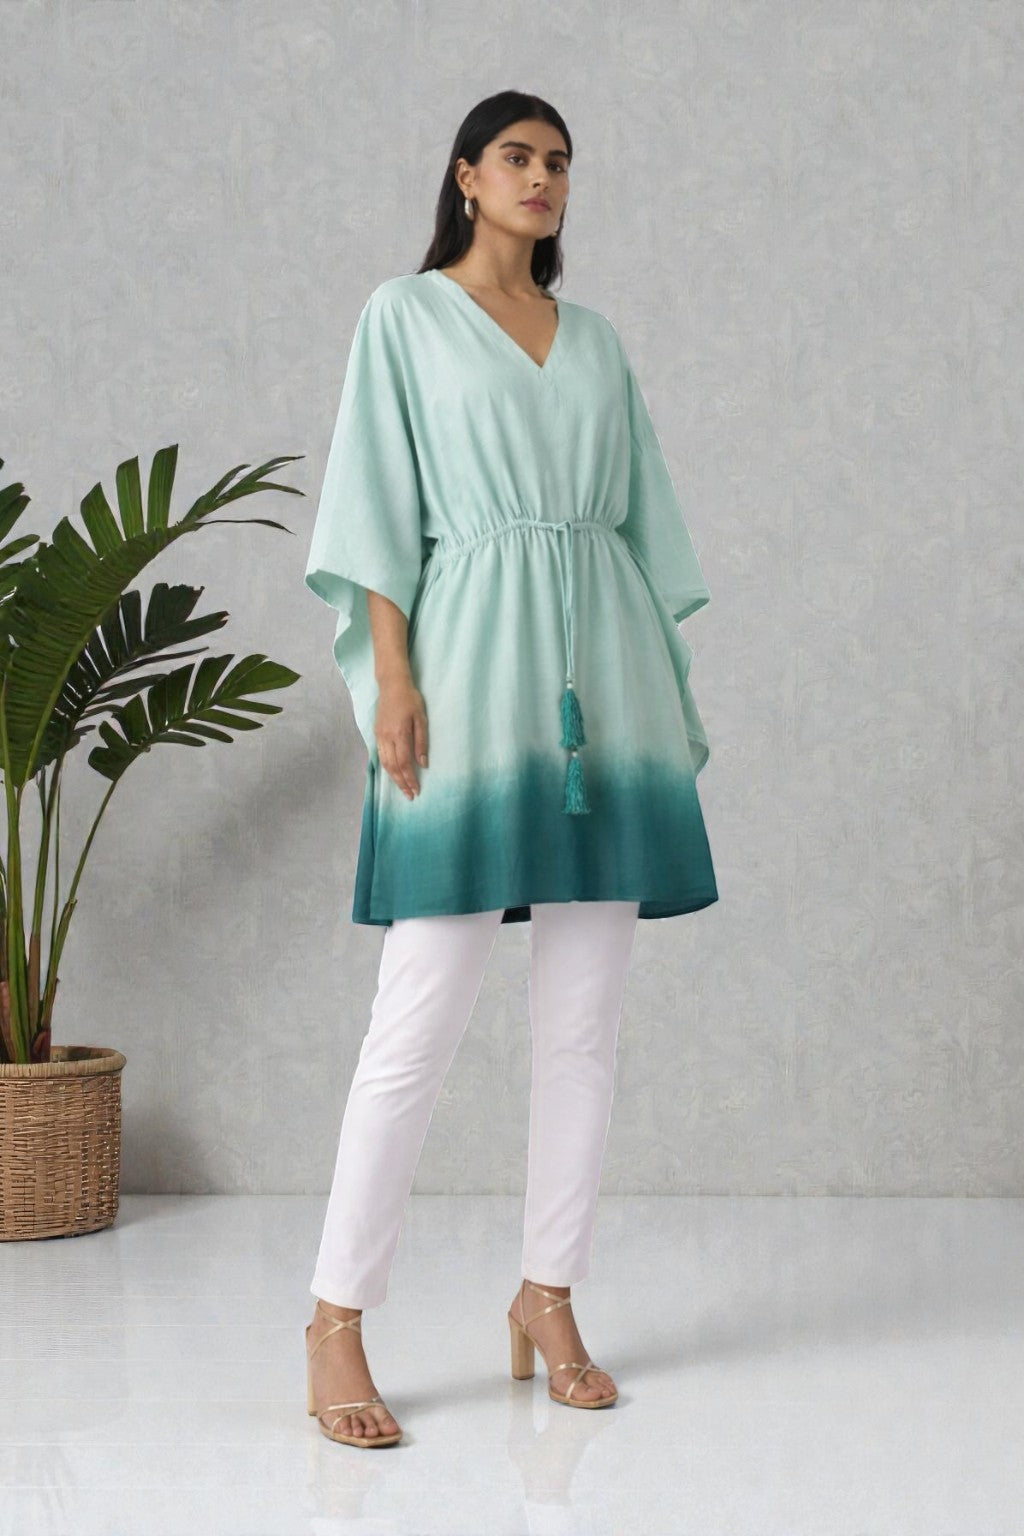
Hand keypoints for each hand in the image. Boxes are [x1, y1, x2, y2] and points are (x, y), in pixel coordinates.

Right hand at [375, 679, 428, 799]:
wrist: (392, 685)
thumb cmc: (410, 699)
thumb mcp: (421, 719)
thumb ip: (421, 742)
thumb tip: (423, 763)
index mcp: (399, 734)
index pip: (404, 763)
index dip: (410, 779)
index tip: (416, 790)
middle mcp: (387, 737)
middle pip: (392, 767)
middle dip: (401, 783)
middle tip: (409, 795)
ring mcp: (379, 736)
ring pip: (385, 763)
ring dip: (393, 778)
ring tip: (402, 788)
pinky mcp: (376, 733)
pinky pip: (381, 755)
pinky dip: (387, 767)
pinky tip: (393, 773)